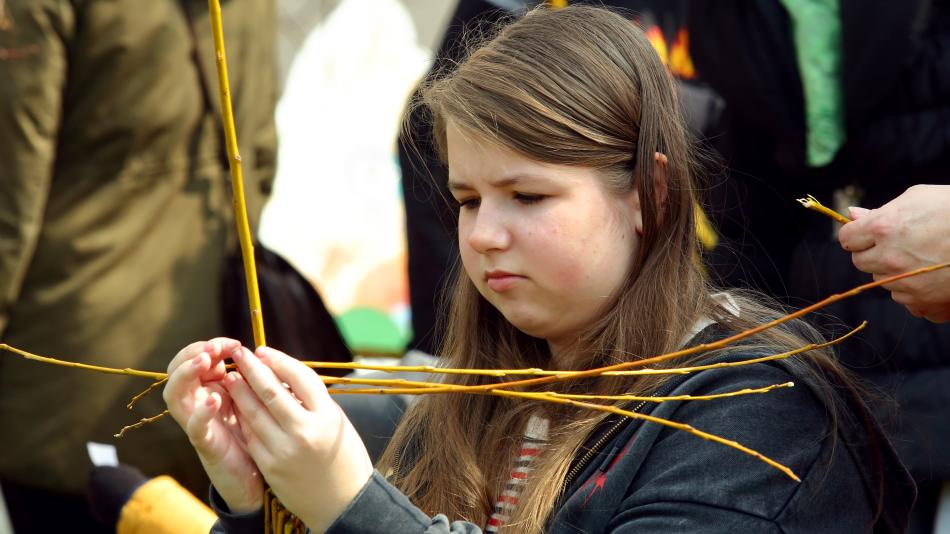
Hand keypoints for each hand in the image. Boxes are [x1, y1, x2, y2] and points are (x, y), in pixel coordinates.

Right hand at [163, 338, 263, 511]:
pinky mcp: (205, 444)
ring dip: (187, 373)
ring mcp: (198, 422)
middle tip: (213, 349)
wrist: (258, 478)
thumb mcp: (256, 399)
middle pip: (177, 370)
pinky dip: (201, 411)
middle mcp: (198, 402)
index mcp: (211, 388)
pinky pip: (194, 427)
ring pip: (174, 394)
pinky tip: (214, 399)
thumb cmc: (258, 433)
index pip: (196, 358)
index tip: (234, 343)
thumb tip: (258, 353)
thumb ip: (253, 378)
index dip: (210, 345)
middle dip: (193, 353)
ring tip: (205, 361)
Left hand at [224, 345, 373, 530]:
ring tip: (232, 375)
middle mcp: (306, 431)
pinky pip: (251, 435)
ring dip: (240, 391)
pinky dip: (243, 417)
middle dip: (252, 369)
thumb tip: (283, 372)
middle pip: (271, 391)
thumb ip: (312, 400)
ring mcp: (285, 450)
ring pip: (254, 412)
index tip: (262, 350)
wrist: (343, 501)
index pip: (299, 377)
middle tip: (240, 354)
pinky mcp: (270, 466)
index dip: (278, 361)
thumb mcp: (336, 421)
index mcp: (327, 416)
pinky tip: (237, 405)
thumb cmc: (343, 455)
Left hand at [838, 184, 949, 321]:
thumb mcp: (917, 198)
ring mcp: (906, 282)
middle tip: (896, 243)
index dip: (856, 234)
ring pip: (881, 281)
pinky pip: (903, 298)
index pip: (847, 238)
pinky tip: (930, 273)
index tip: (866, 233)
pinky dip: (912, 289)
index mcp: (884, 227)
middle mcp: (890, 257)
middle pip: (860, 262)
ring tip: (920, 256)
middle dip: (872, 253)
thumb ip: (880, 211)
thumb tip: (852, 215)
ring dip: (892, 271)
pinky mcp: (923, 300)